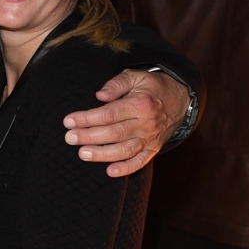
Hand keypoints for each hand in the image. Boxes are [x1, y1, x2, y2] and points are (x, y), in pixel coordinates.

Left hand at [62, 68, 188, 176]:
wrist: (179, 99)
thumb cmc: (151, 87)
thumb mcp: (135, 76)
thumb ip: (116, 84)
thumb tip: (100, 95)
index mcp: (141, 104)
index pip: (109, 114)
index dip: (87, 118)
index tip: (68, 121)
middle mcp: (146, 123)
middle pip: (114, 133)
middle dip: (88, 136)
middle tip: (69, 138)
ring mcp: (151, 138)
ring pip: (124, 150)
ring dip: (102, 154)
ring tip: (82, 154)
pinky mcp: (153, 149)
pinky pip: (140, 162)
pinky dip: (125, 169)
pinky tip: (109, 171)